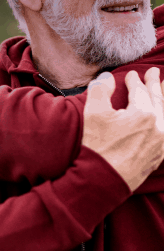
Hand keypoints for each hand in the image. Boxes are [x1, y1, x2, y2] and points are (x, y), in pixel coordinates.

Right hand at [82, 67, 163, 191]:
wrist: (103, 178)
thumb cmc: (98, 146)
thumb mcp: (94, 113)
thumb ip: (101, 90)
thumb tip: (107, 77)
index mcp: (143, 114)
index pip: (140, 91)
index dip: (135, 80)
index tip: (131, 75)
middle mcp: (158, 126)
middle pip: (158, 99)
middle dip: (155, 84)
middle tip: (155, 72)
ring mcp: (162, 141)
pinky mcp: (160, 154)